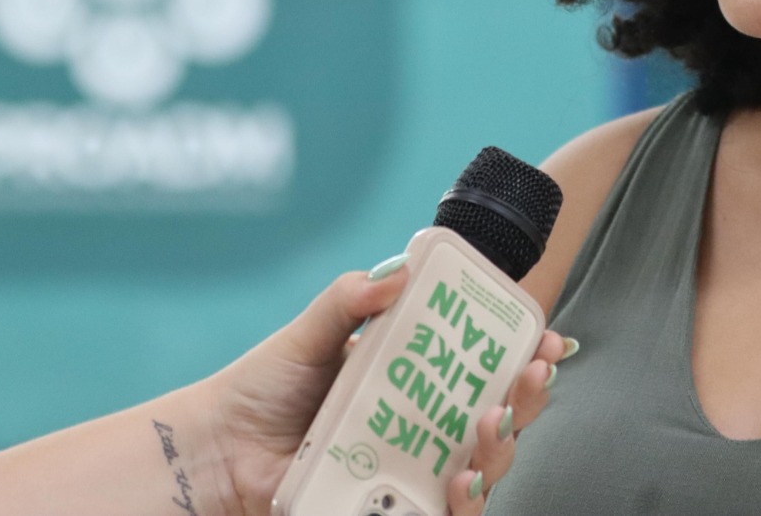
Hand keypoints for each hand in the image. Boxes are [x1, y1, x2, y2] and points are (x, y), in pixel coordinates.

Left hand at [199, 267, 566, 515]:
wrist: (216, 448)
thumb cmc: (263, 389)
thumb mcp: (311, 332)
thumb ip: (352, 298)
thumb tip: (399, 269)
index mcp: (416, 378)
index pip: (486, 365)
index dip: (524, 352)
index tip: (545, 335)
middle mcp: (423, 426)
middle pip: (499, 416)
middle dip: (529, 396)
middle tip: (534, 372)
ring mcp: (410, 471)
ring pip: (483, 468)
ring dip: (503, 446)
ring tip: (492, 422)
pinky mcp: (392, 510)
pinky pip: (442, 514)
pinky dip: (464, 502)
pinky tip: (461, 482)